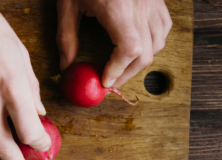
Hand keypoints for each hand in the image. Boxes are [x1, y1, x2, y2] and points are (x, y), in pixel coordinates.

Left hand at [56, 0, 171, 87]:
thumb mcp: (68, 6)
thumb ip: (66, 38)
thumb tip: (67, 66)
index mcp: (118, 8)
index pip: (129, 49)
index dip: (118, 70)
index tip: (104, 80)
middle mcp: (140, 6)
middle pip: (145, 53)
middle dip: (127, 73)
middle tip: (109, 81)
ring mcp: (151, 2)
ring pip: (158, 43)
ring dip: (140, 61)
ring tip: (120, 68)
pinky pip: (163, 27)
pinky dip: (153, 43)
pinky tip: (137, 47)